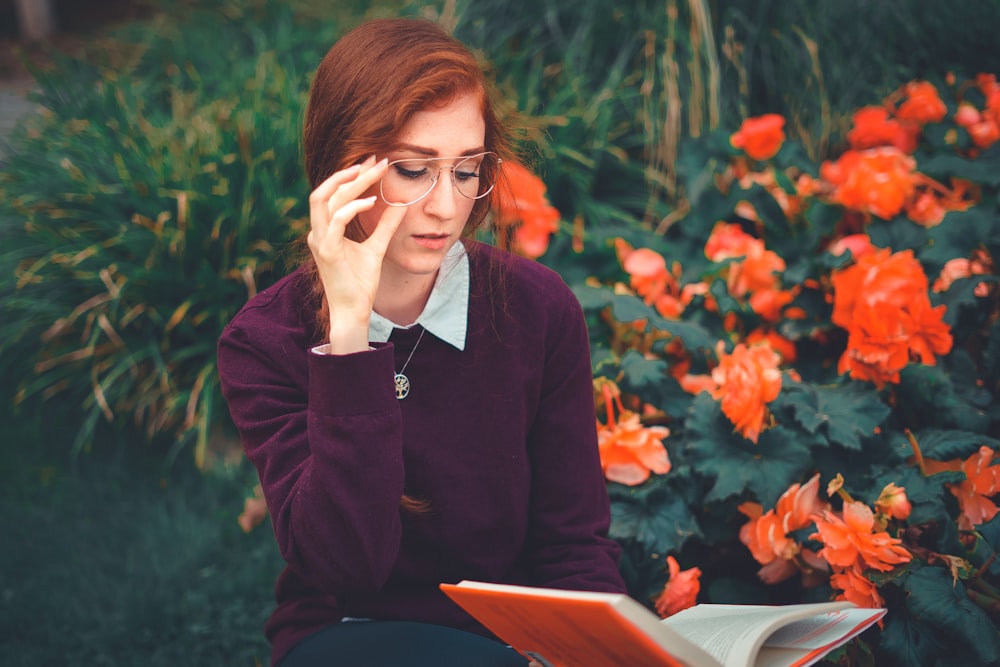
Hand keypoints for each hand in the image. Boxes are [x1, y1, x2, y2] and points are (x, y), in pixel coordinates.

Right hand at [307, 156, 406, 351]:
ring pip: (325, 200)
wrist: (354, 310)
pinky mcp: (327, 251)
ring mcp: (319, 241)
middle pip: (326, 191)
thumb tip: (401, 204)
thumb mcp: (377, 247)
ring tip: (370, 173)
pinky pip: (336, 221)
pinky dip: (352, 207)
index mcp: (325, 230)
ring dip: (348, 184)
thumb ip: (386, 225)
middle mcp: (317, 232)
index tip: (373, 163)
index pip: (332, 194)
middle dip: (350, 173)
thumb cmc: (360, 283)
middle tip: (375, 161)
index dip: (351, 176)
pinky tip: (372, 201)